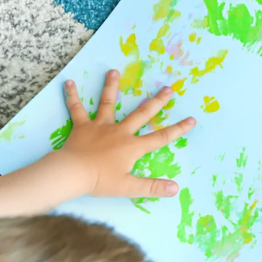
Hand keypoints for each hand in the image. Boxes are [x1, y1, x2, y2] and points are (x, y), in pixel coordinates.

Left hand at [60, 70, 195, 198]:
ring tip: (113, 72)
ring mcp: (100, 126)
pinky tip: (69, 83)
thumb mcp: (128, 187)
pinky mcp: (81, 126)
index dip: (178, 129)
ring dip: (111, 86)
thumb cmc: (100, 181)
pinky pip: (76, 108)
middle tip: (169, 88)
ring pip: (107, 103)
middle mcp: (119, 131)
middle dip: (157, 101)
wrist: (72, 173)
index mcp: (132, 146)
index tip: (192, 119)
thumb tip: (175, 189)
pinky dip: (72, 95)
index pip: (160, 137)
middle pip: (141, 113)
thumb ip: (152, 187)